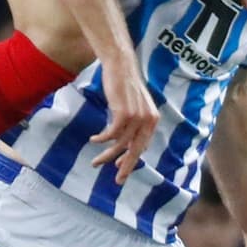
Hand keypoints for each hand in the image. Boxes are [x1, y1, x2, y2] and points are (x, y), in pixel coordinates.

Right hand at [89, 58, 158, 184]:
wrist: (121, 65)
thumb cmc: (125, 85)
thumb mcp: (134, 106)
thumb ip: (134, 123)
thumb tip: (125, 144)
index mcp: (153, 119)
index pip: (143, 146)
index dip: (131, 159)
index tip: (120, 167)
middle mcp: (148, 120)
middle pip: (136, 150)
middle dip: (126, 167)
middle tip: (118, 181)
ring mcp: (137, 117)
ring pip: (120, 145)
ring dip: (106, 156)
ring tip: (95, 162)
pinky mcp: (124, 112)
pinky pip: (111, 134)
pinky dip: (102, 140)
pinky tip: (93, 140)